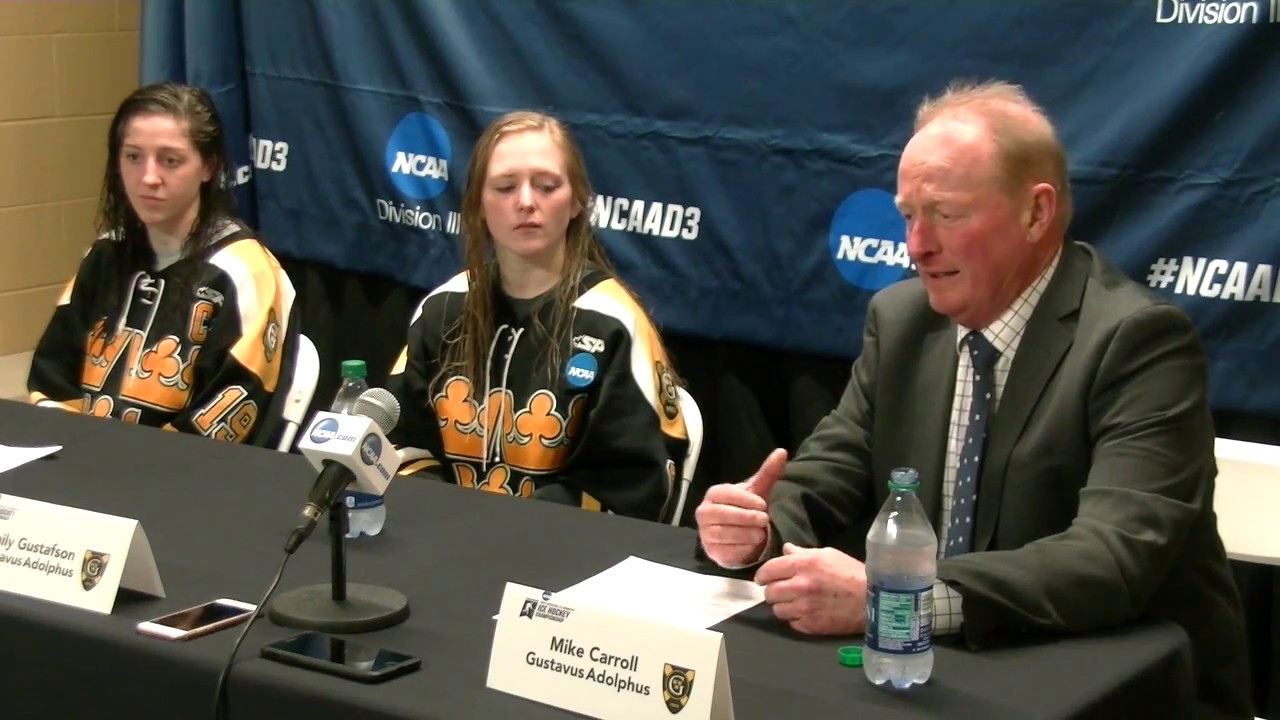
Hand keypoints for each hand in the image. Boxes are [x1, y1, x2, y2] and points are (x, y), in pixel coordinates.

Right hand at [695, 449, 786, 566]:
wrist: (739, 535)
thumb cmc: (747, 508)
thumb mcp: (758, 490)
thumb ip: (768, 472)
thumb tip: (782, 451)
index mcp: (713, 494)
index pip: (725, 494)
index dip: (745, 499)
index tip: (763, 504)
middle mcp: (704, 513)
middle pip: (722, 514)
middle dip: (746, 517)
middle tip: (764, 519)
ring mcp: (705, 533)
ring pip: (723, 533)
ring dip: (745, 533)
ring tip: (761, 533)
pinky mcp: (711, 551)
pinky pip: (724, 551)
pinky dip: (741, 548)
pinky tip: (752, 544)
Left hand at [754, 542, 866, 634]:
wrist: (872, 600)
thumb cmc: (851, 573)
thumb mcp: (828, 555)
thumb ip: (803, 553)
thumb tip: (785, 549)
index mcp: (803, 564)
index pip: (768, 570)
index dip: (762, 575)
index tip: (763, 578)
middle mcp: (800, 586)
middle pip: (769, 593)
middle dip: (772, 591)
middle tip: (781, 590)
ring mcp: (805, 608)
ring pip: (778, 610)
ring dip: (783, 606)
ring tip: (795, 602)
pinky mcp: (811, 625)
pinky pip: (791, 623)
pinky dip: (795, 619)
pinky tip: (806, 612)